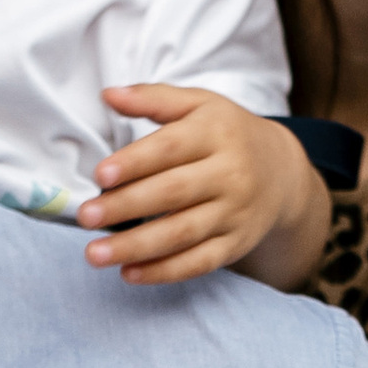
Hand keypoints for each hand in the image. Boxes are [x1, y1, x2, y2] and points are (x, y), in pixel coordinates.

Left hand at [82, 86, 330, 288]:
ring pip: (183, 233)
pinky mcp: (235, 244)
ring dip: (137, 247)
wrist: (282, 172)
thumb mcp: (198, 105)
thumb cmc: (226, 134)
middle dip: (126, 207)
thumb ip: (153, 99)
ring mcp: (234, 212)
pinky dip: (164, 272)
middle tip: (86, 217)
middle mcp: (229, 174)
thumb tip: (108, 94)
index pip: (171, 148)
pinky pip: (198, 262)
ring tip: (95, 254)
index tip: (100, 175)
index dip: (135, 162)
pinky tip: (129, 273)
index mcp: (215, 133)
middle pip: (173, 193)